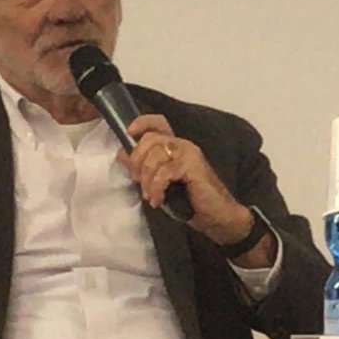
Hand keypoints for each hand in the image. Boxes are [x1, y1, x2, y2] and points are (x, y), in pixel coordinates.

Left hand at [118, 115, 273, 266]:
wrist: (217, 216)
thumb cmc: (191, 201)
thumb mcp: (161, 183)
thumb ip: (143, 167)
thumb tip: (121, 154)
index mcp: (175, 146)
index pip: (158, 122)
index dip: (142, 123)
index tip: (129, 134)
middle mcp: (182, 145)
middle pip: (150, 139)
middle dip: (138, 162)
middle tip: (140, 182)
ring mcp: (189, 154)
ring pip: (155, 155)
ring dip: (147, 179)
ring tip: (151, 196)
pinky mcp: (192, 166)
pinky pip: (165, 172)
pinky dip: (157, 188)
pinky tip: (159, 200)